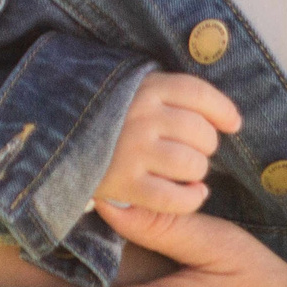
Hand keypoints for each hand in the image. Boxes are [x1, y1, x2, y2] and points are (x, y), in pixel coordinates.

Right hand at [94, 73, 239, 212]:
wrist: (52, 138)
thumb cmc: (105, 114)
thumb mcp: (134, 89)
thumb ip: (173, 95)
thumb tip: (231, 119)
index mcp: (146, 87)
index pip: (198, 93)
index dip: (223, 110)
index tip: (233, 124)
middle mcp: (142, 117)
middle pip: (201, 133)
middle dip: (205, 146)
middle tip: (190, 150)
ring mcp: (132, 151)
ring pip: (193, 165)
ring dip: (196, 172)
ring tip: (183, 172)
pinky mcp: (123, 184)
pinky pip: (174, 198)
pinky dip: (191, 199)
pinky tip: (192, 194)